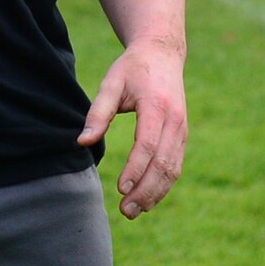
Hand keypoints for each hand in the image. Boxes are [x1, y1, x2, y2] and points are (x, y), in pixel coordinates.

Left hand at [78, 36, 187, 219]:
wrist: (162, 54)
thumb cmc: (131, 69)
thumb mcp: (111, 83)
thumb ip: (97, 113)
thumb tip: (82, 142)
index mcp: (157, 107)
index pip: (147, 145)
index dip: (135, 169)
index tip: (120, 188)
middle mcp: (176, 121)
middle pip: (164, 163)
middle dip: (145, 190)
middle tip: (125, 211)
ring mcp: (182, 130)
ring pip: (173, 169)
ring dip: (155, 193)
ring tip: (134, 211)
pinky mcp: (182, 136)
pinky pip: (175, 165)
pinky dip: (163, 185)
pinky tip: (147, 199)